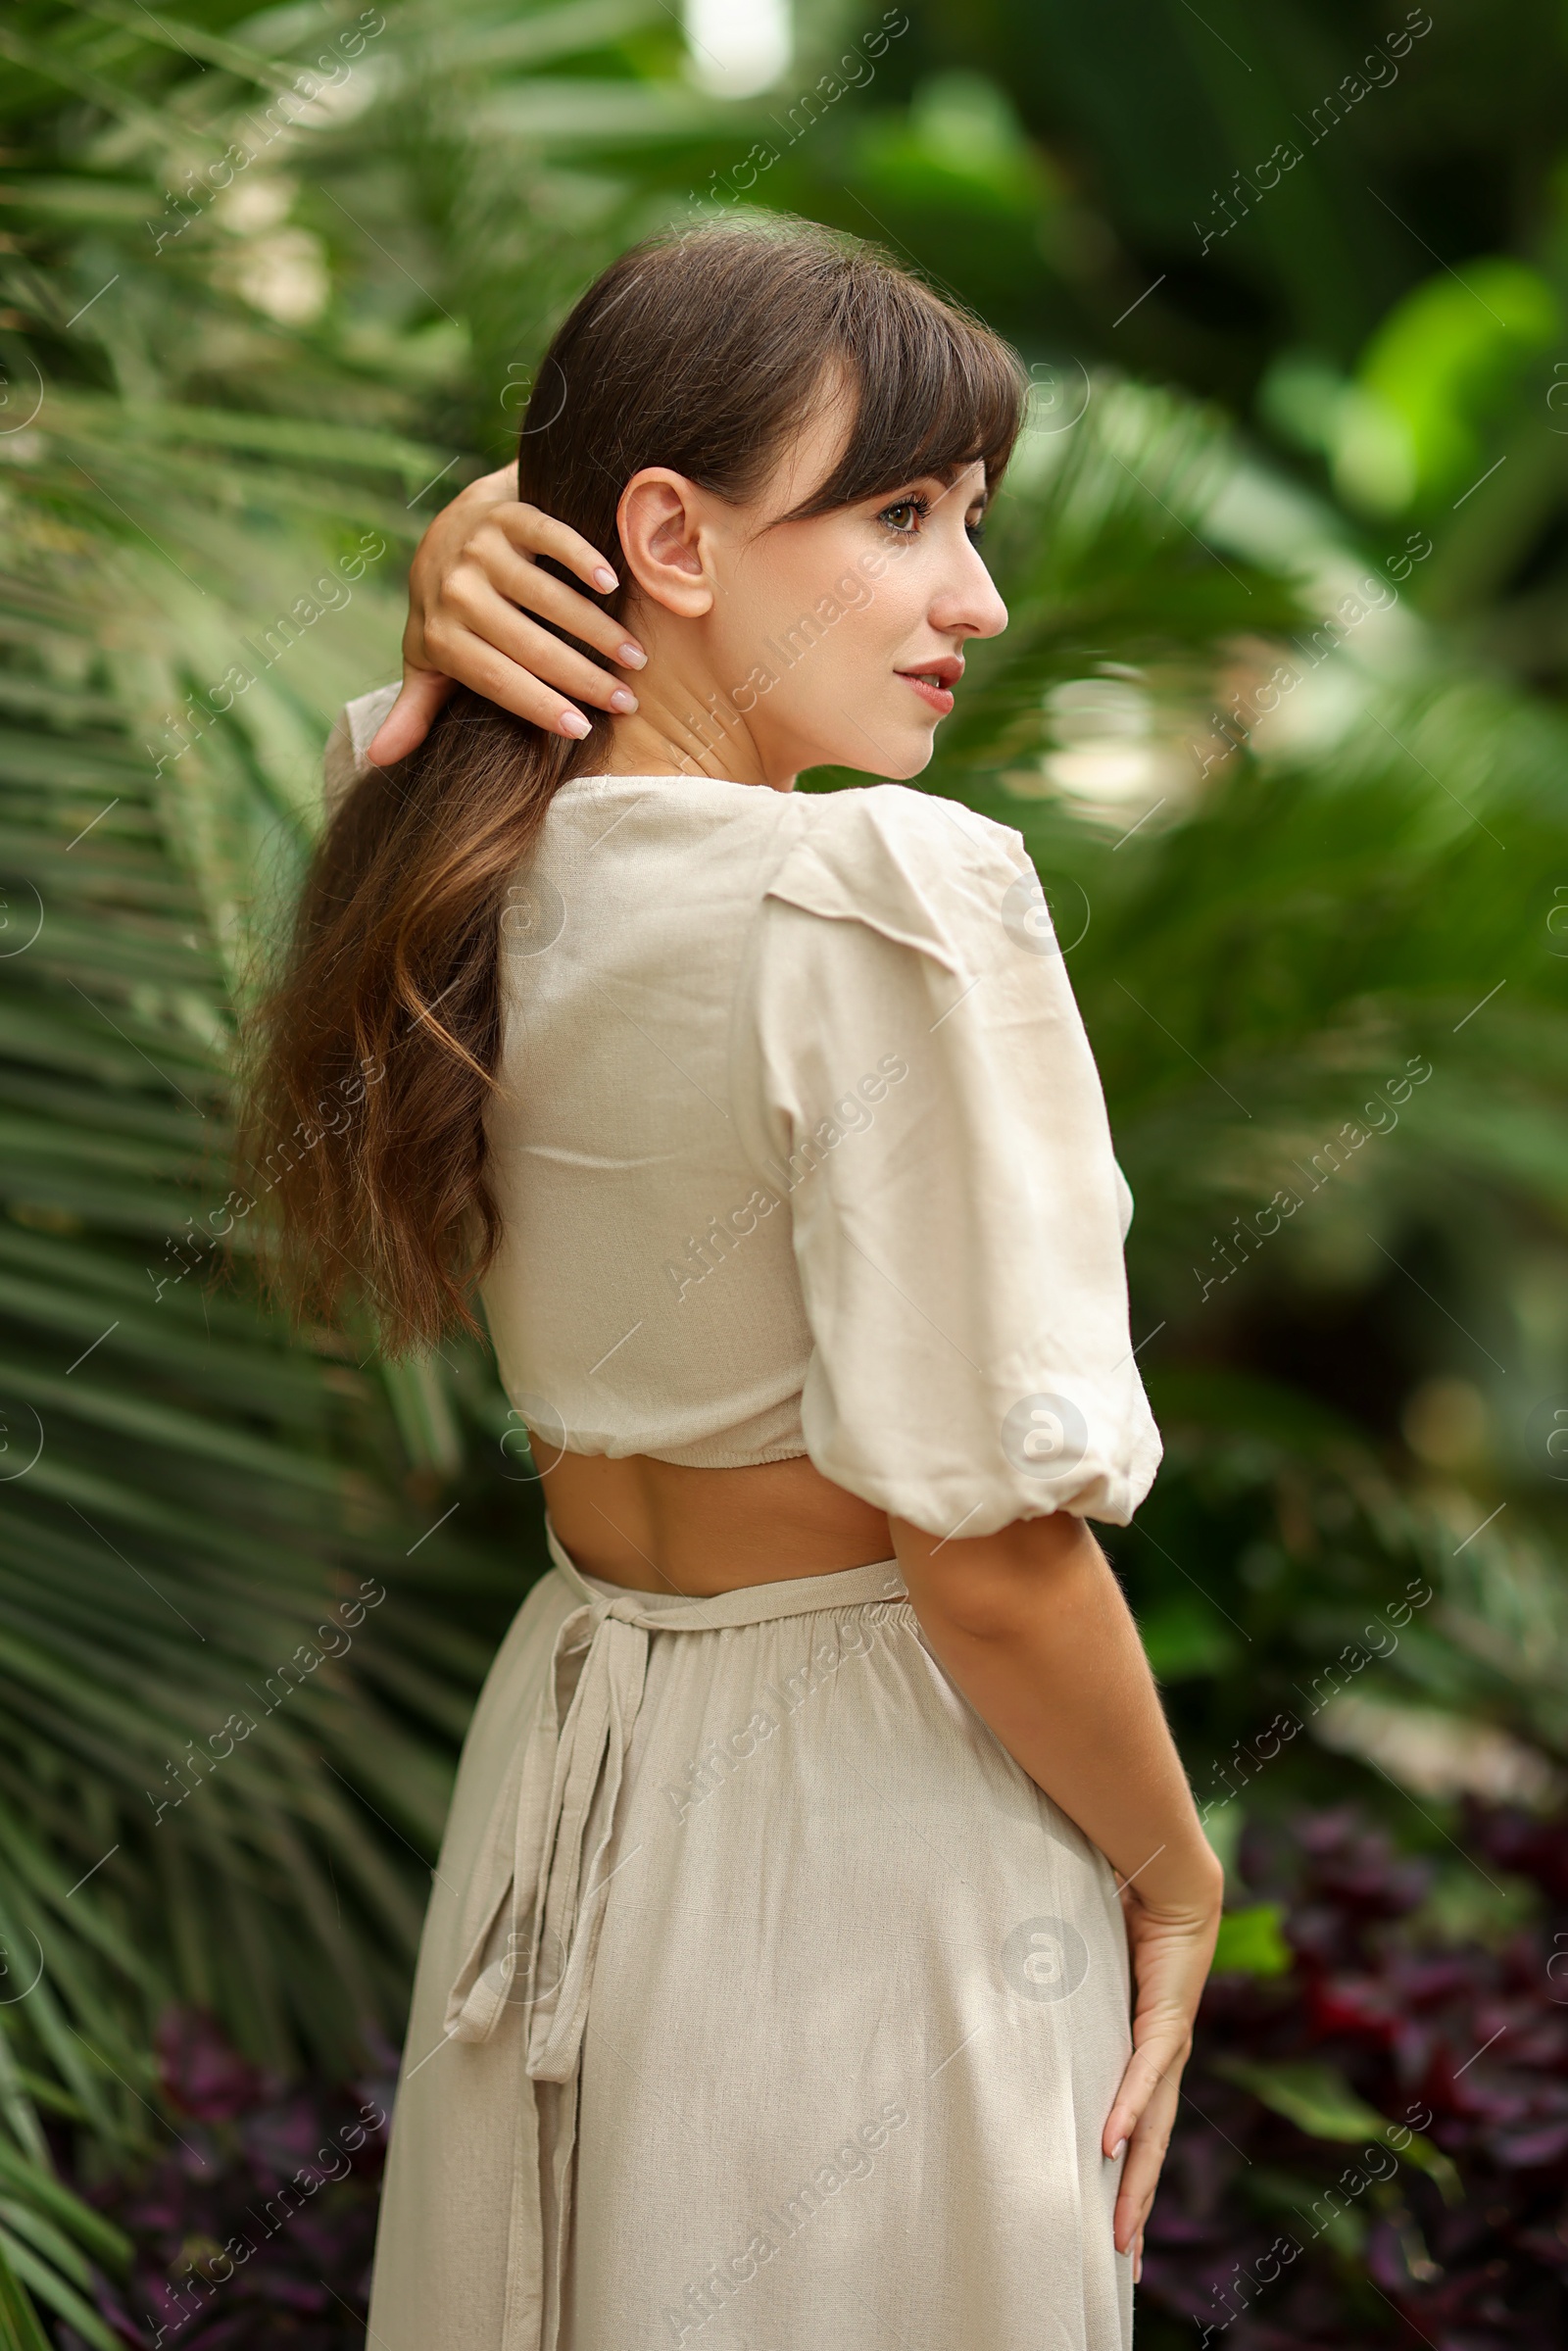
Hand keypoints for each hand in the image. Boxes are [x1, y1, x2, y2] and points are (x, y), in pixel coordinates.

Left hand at [366, 465, 647, 764]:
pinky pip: (550, 538)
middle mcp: (456, 591)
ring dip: (597, 630)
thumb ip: (413, 708)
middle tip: (625, 700)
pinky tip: (611, 586)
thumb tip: (379, 759)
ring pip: (547, 598)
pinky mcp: (507, 514)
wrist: (451, 523)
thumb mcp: (427, 658)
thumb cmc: (448, 607)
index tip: (582, 729)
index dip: (540, 706)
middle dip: (583, 678)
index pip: (497, 680)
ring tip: (634, 657)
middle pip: (530, 645)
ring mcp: (481, 549)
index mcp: (439, 635)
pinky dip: (582, 559)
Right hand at [1102, 1880, 1220, 2283]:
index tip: (1119, 2232)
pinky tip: (1111, 2144)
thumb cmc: (1132, 1920)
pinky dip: (1127, 2109)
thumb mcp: (1091, 1980)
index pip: (1143, 2135)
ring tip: (1120, 2231)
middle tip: (1125, 2263)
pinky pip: (1142, 2074)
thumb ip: (1068, 2005)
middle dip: (1137, 2209)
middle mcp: (1166, 2064)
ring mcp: (1169, 2047)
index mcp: (1150, 2058)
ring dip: (1135, 2182)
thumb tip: (1015, 2009)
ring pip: (1153, 2132)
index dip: (1132, 2183)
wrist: (1174, 1882)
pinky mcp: (1165, 2020)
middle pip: (1152, 2152)